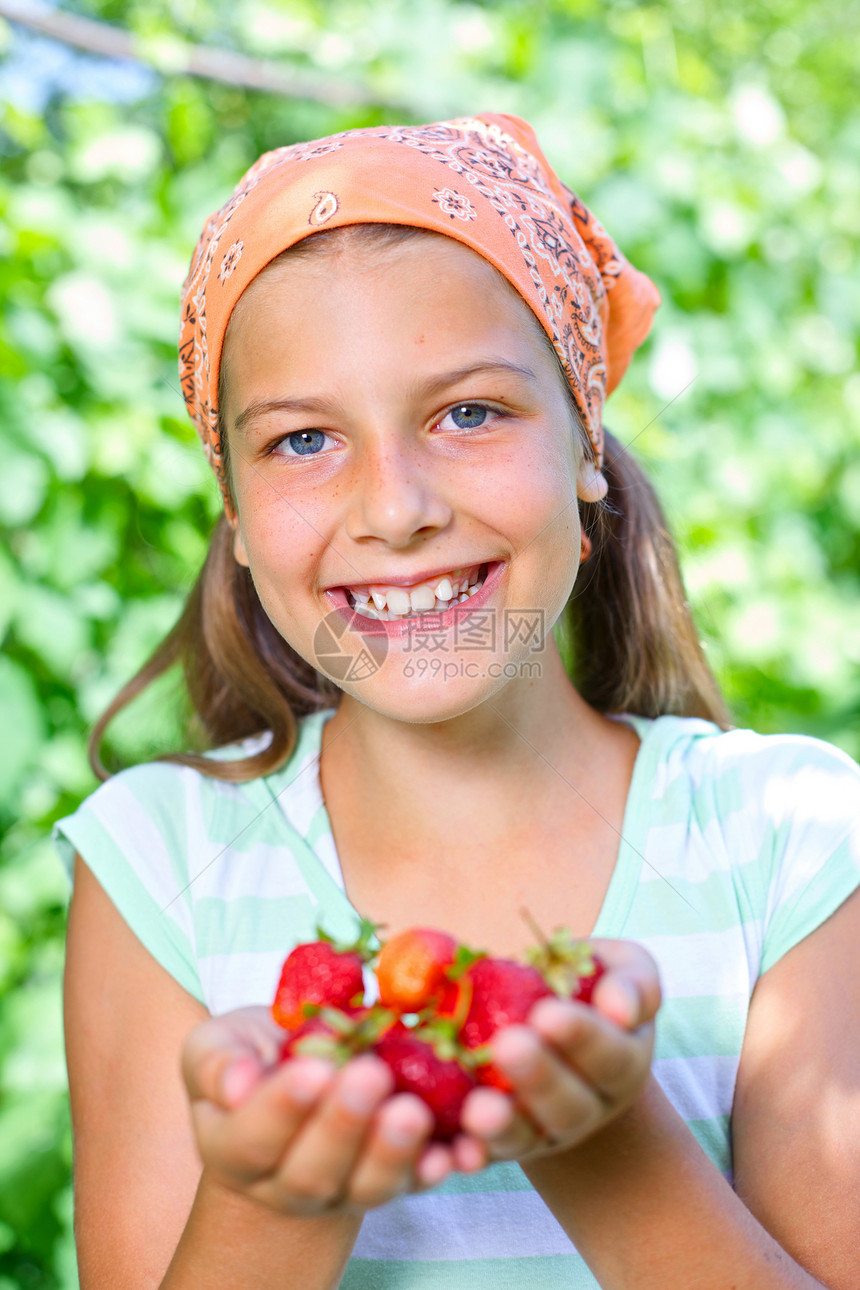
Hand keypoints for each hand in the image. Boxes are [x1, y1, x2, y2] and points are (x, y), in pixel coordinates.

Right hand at [181, 1006, 475, 1216]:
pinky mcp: (393, 1179)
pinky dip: (438, 1167)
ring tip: (412, 1111)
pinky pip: (416, 1181)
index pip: (252, 1140)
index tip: (313, 1070)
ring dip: (394, 1152)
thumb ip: (216, 1063)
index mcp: (234, 1148)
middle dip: (345, 1125)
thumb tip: (237, 1084)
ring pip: (368, 1187)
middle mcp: (287, 1184)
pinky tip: (457, 1147)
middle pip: (314, 1172)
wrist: (298, 1083)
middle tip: (371, 1075)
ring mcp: (344, 1188)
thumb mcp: (217, 1048)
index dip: (282, 1110)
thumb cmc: (253, 1058)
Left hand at [459, 938, 659, 1163]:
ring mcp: (543, 1132)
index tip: (548, 1013)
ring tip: (479, 1107)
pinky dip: (470, 1151)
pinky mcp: (502, 1141)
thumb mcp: (624, 972)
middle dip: (539, 1077)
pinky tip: (457, 1148)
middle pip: (568, 1106)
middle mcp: (586, 1107)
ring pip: (526, 1137)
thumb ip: (634, 984)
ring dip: (503, 1125)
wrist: (553, 1028)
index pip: (611, 1056)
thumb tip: (620, 1008)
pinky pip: (484, 1152)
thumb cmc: (590, 989)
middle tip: (509, 1045)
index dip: (583, 1037)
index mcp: (622, 1064)